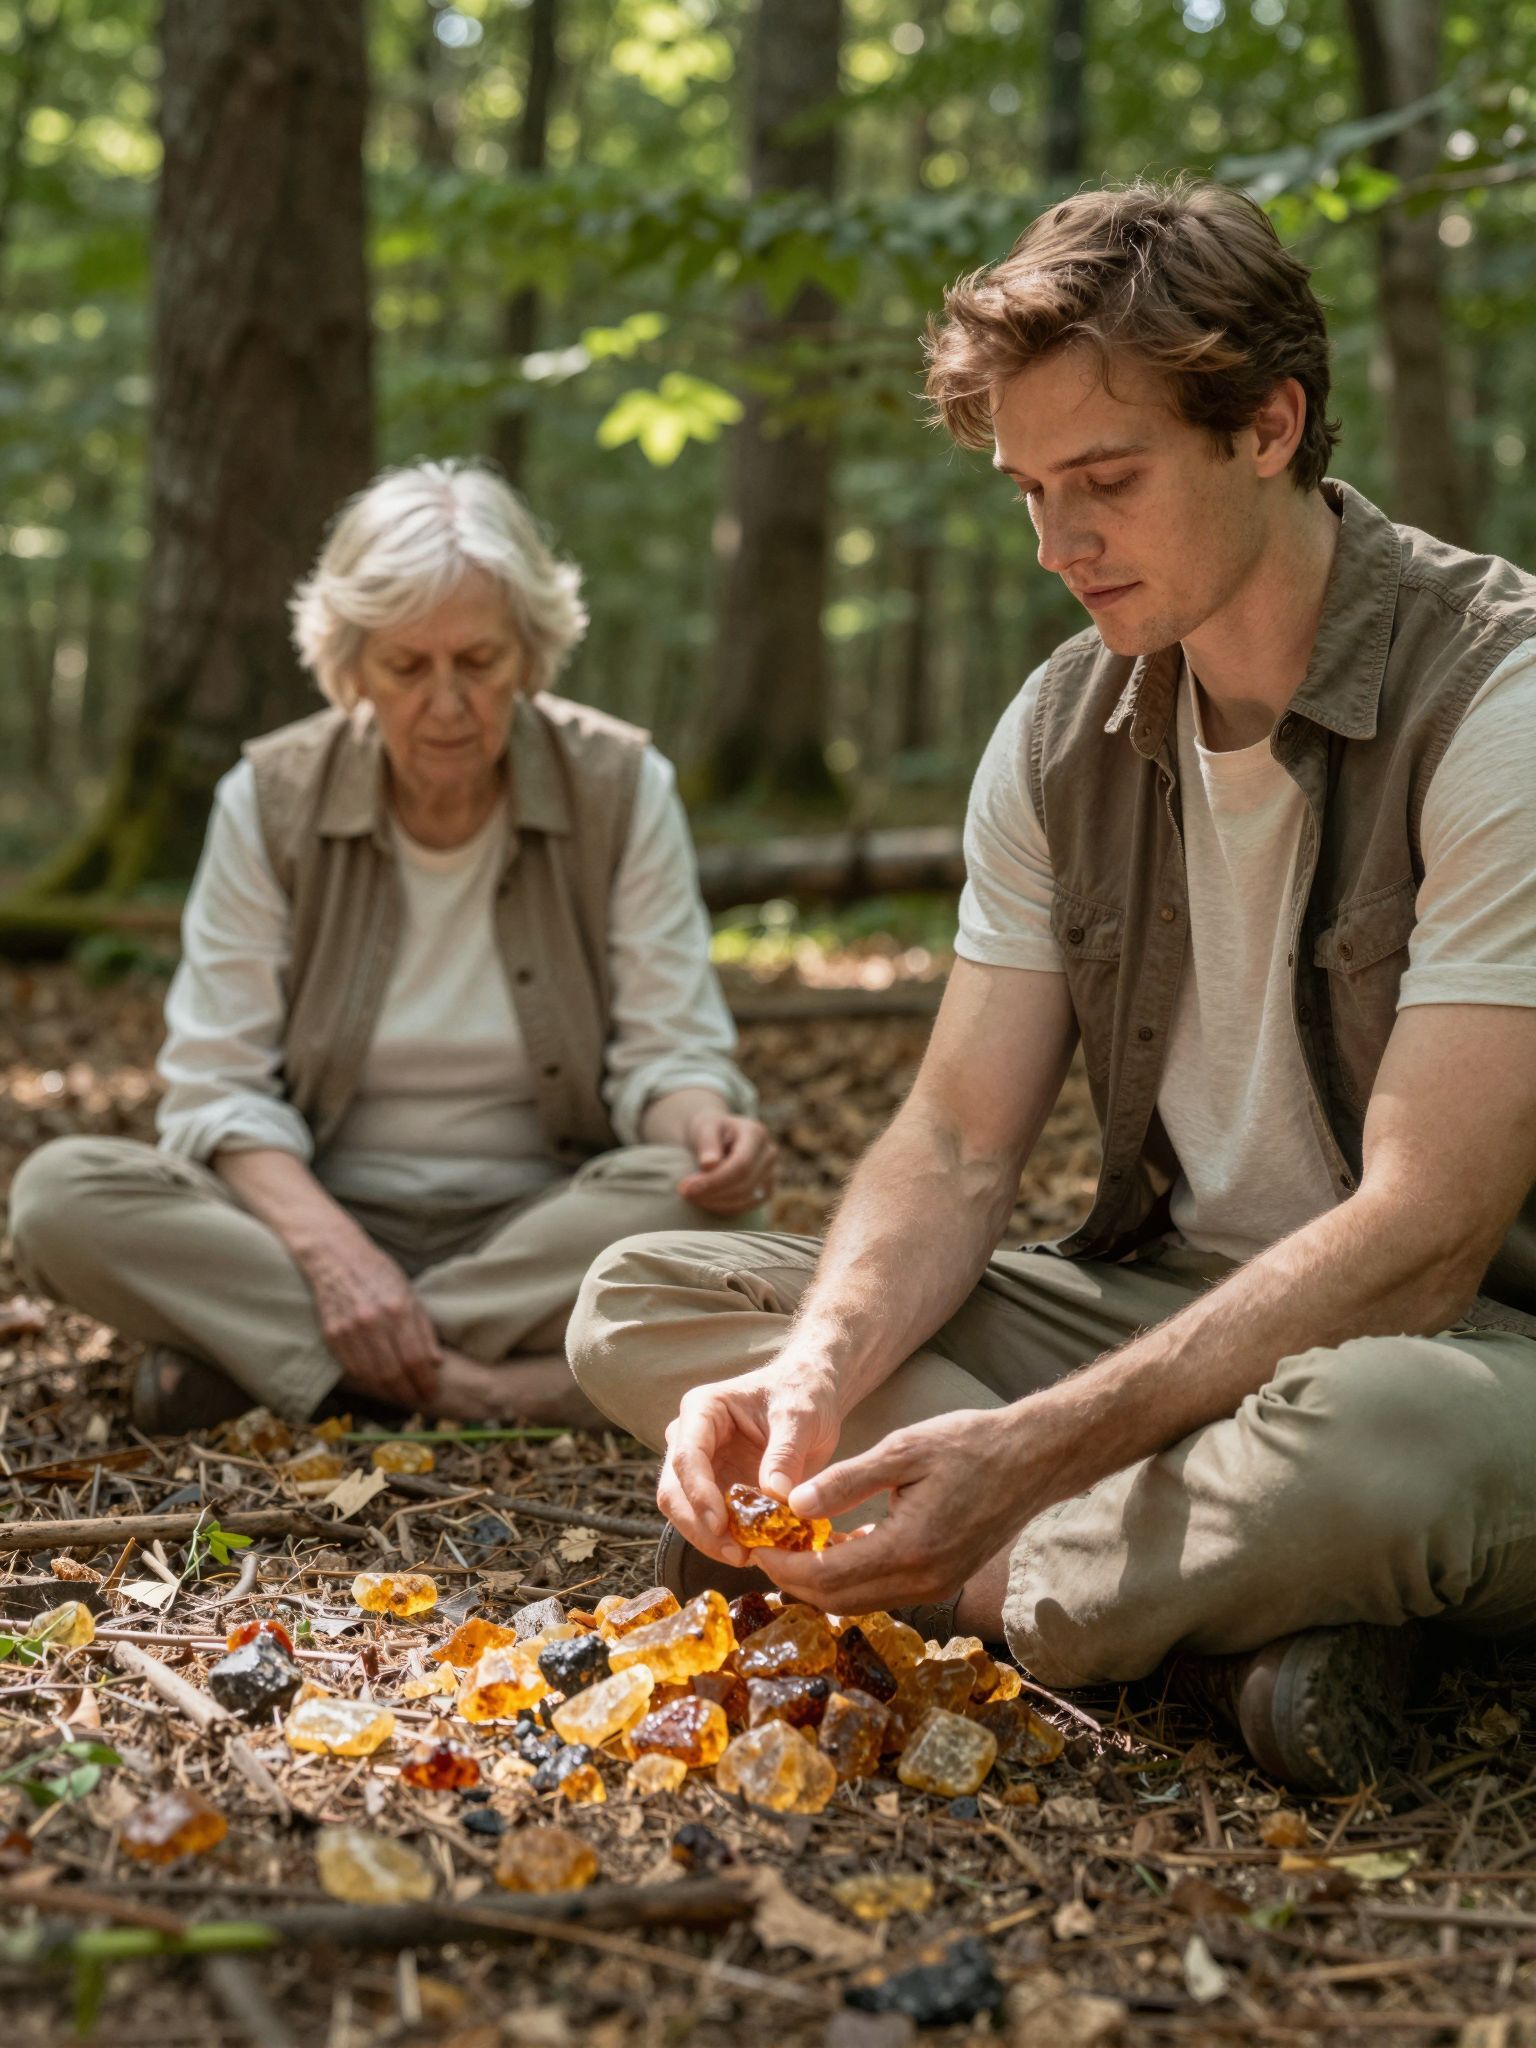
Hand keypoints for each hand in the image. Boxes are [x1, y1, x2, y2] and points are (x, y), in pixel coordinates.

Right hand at [298, 1235, 441, 1410]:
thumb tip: (436, 1362)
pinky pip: (352, 1369)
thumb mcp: (409, 1293)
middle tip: (420, 1400)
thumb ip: (424, 1328)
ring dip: (389, 1393)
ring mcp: (349, 1330)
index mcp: (397, 1309)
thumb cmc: (379, 1273)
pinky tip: (379, 1386)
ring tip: (402, 1397)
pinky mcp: (331, 1335)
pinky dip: (367, 1382)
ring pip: (372, 1376)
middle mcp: (372, 1322)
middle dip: (410, 1392)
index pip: (416, 1358)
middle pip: (394, 1372)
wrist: (336, 1258)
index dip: (426, 1381)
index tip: (433, 1391)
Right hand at [657, 1355, 841, 1565]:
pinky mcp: (716, 1488)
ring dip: (710, 1539)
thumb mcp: (800, 1417)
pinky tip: (752, 1551)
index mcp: (703, 1409)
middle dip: (700, 1527)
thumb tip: (775, 1496)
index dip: (699, 1493)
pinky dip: (725, 1539)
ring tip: (747, 1557)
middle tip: (737, 1554)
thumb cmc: (802, 1394)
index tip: (721, 1524)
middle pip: (675, 1490)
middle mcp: (690, 1437)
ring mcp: (701, 1465)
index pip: (687, 1456)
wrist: (810, 1396)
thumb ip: (785, 1453)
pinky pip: (709, 1521)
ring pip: (685, 1512)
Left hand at [677, 1112, 777, 1216]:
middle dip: (712, 1192)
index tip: (688, 1187)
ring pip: (746, 1198)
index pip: (741, 1164)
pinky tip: (704, 1200)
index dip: (715, 1180)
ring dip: (715, 1202)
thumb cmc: (710, 1129)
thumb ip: (707, 1143)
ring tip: (691, 1195)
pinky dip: (723, 1207)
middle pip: (745, 1183)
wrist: (718, 1136)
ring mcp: (771, 1173)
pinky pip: (746, 1206)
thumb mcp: (704, 1128)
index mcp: (756, 1133)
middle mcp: (769, 1153)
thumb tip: (708, 1164)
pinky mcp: (765, 1190)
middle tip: (684, 1191)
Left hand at [754, 1407, 1036, 1612]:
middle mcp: (922, 1580)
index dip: (783, 1565)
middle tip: (762, 1549)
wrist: (1033, 1459)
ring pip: (859, 1601)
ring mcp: (935, 1586)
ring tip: (790, 1547)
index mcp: (909, 1548)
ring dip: (820, 1582)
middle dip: (793, 1580)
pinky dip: (850, 1578)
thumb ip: (847, 1481)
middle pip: (838, 1600)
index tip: (753, 1544)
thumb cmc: (970, 1444)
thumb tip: (794, 1505)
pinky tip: (836, 1546)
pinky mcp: (941, 1580)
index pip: (827, 1576)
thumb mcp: (903, 1450)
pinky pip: (882, 1591)